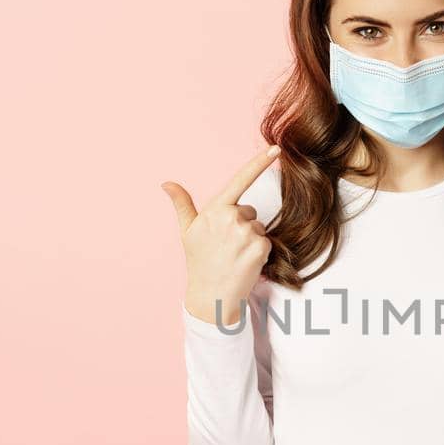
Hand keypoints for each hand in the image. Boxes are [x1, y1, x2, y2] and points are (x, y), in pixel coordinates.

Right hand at [162, 144, 280, 326]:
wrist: (211, 295)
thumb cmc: (199, 261)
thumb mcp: (188, 231)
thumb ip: (182, 204)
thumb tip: (167, 184)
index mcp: (215, 209)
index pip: (240, 180)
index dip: (260, 162)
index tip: (276, 149)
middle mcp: (232, 217)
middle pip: (250, 212)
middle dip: (242, 224)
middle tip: (226, 245)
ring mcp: (247, 233)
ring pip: (258, 228)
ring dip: (250, 239)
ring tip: (234, 255)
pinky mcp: (260, 248)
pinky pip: (267, 242)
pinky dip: (259, 252)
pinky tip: (244, 262)